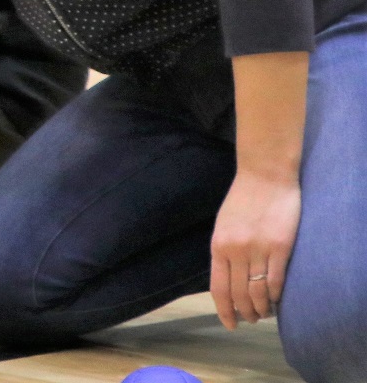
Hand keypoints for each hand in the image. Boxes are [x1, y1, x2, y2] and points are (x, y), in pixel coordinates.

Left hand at [211, 170, 300, 327]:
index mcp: (218, 246)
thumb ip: (225, 251)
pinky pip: (276, 280)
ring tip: (264, 313)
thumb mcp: (224, 226)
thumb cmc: (243, 199)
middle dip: (245, 313)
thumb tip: (229, 278)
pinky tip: (276, 299)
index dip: (224, 310)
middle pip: (239, 294)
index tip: (229, 323)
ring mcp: (258, 250)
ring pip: (259, 292)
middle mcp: (235, 251)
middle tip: (252, 320)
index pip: (219, 288)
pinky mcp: (280, 247)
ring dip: (262, 308)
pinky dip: (275, 295)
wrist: (264, 176)